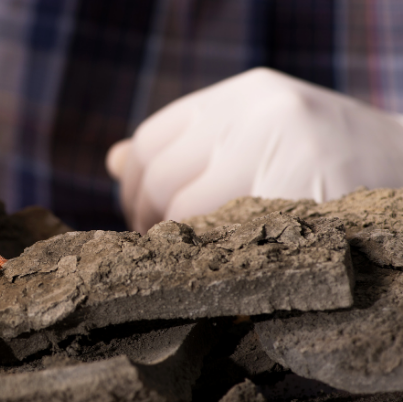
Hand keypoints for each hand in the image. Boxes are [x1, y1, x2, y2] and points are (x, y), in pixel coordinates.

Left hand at [107, 67, 402, 232]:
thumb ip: (189, 145)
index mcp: (245, 94)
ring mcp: (288, 150)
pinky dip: (215, 259)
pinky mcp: (311, 194)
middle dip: (147, 221)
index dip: (133, 186)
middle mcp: (262, 113)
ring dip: (177, 244)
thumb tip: (114, 160)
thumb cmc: (324, 159)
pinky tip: (223, 269)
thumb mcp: (257, 134)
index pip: (151, 140)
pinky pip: (233, 239)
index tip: (140, 216)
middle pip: (161, 178)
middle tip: (159, 248)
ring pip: (188, 212)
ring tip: (190, 259)